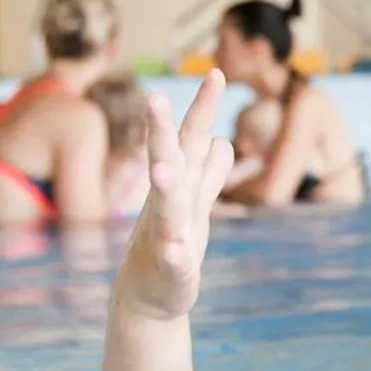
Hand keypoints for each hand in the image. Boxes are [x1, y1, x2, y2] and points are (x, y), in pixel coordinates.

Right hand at [116, 70, 235, 319]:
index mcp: (178, 185)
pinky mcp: (170, 271)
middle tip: (153, 97)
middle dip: (160, 130)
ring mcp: (164, 236)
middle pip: (166, 161)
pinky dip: (174, 255)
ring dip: (164, 188)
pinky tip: (177, 251)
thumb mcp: (196, 206)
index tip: (216, 72)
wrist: (149, 298)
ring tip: (162, 170)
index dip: (202, 107)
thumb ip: (208, 174)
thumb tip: (221, 141)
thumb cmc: (171, 245)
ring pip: (165, 207)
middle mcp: (167, 203)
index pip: (190, 139)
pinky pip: (172, 260)